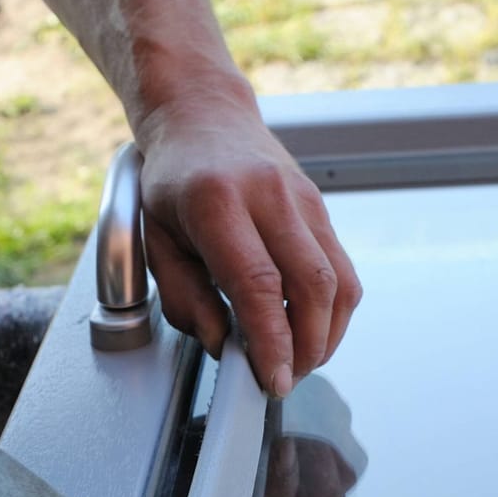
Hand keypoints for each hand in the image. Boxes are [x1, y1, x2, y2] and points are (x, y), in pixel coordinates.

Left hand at [137, 98, 361, 397]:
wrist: (204, 117)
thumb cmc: (174, 181)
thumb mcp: (156, 241)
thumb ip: (185, 299)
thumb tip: (224, 343)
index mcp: (217, 203)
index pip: (259, 285)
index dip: (273, 341)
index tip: (274, 379)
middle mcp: (269, 196)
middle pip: (311, 286)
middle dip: (308, 347)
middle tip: (288, 377)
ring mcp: (303, 200)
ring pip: (338, 281)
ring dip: (327, 334)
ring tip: (301, 359)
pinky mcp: (321, 208)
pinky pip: (342, 269)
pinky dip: (333, 310)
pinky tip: (312, 328)